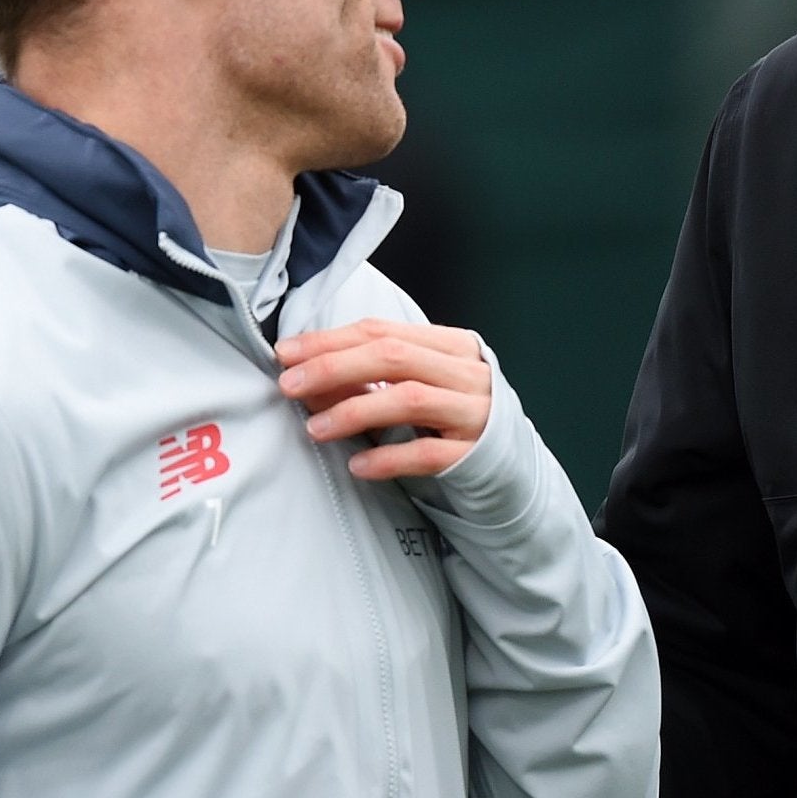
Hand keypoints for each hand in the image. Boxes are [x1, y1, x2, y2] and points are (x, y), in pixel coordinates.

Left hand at [276, 320, 491, 480]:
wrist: (510, 464)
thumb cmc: (454, 417)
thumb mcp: (420, 385)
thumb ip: (372, 376)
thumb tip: (306, 374)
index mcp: (452, 345)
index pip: (383, 331)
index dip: (331, 340)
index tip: (286, 354)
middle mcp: (467, 373)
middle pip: (393, 357)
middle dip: (334, 367)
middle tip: (290, 384)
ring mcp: (474, 412)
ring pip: (409, 399)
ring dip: (355, 410)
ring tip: (315, 428)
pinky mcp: (474, 453)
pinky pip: (427, 453)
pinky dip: (389, 458)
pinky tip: (358, 466)